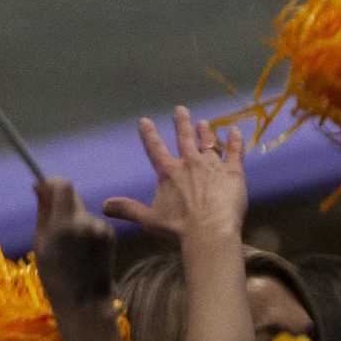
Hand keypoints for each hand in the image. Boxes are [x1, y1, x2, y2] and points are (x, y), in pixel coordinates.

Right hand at [34, 178, 116, 313]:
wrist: (84, 300)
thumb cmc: (54, 275)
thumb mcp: (41, 242)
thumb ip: (43, 211)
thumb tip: (40, 185)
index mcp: (65, 224)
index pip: (64, 185)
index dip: (52, 183)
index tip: (43, 188)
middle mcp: (87, 222)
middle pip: (72, 197)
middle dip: (60, 203)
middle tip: (50, 220)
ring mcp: (102, 228)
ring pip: (82, 211)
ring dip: (72, 218)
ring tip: (67, 244)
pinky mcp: (110, 234)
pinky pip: (92, 223)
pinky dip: (84, 229)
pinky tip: (81, 249)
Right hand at [103, 106, 247, 245]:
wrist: (209, 231)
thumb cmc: (177, 227)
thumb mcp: (148, 219)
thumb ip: (128, 209)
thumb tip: (104, 205)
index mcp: (168, 172)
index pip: (155, 148)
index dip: (149, 134)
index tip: (144, 120)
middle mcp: (190, 163)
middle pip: (185, 138)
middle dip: (182, 123)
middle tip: (181, 109)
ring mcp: (213, 165)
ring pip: (208, 142)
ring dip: (205, 131)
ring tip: (204, 122)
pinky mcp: (233, 172)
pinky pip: (235, 151)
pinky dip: (236, 140)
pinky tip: (236, 130)